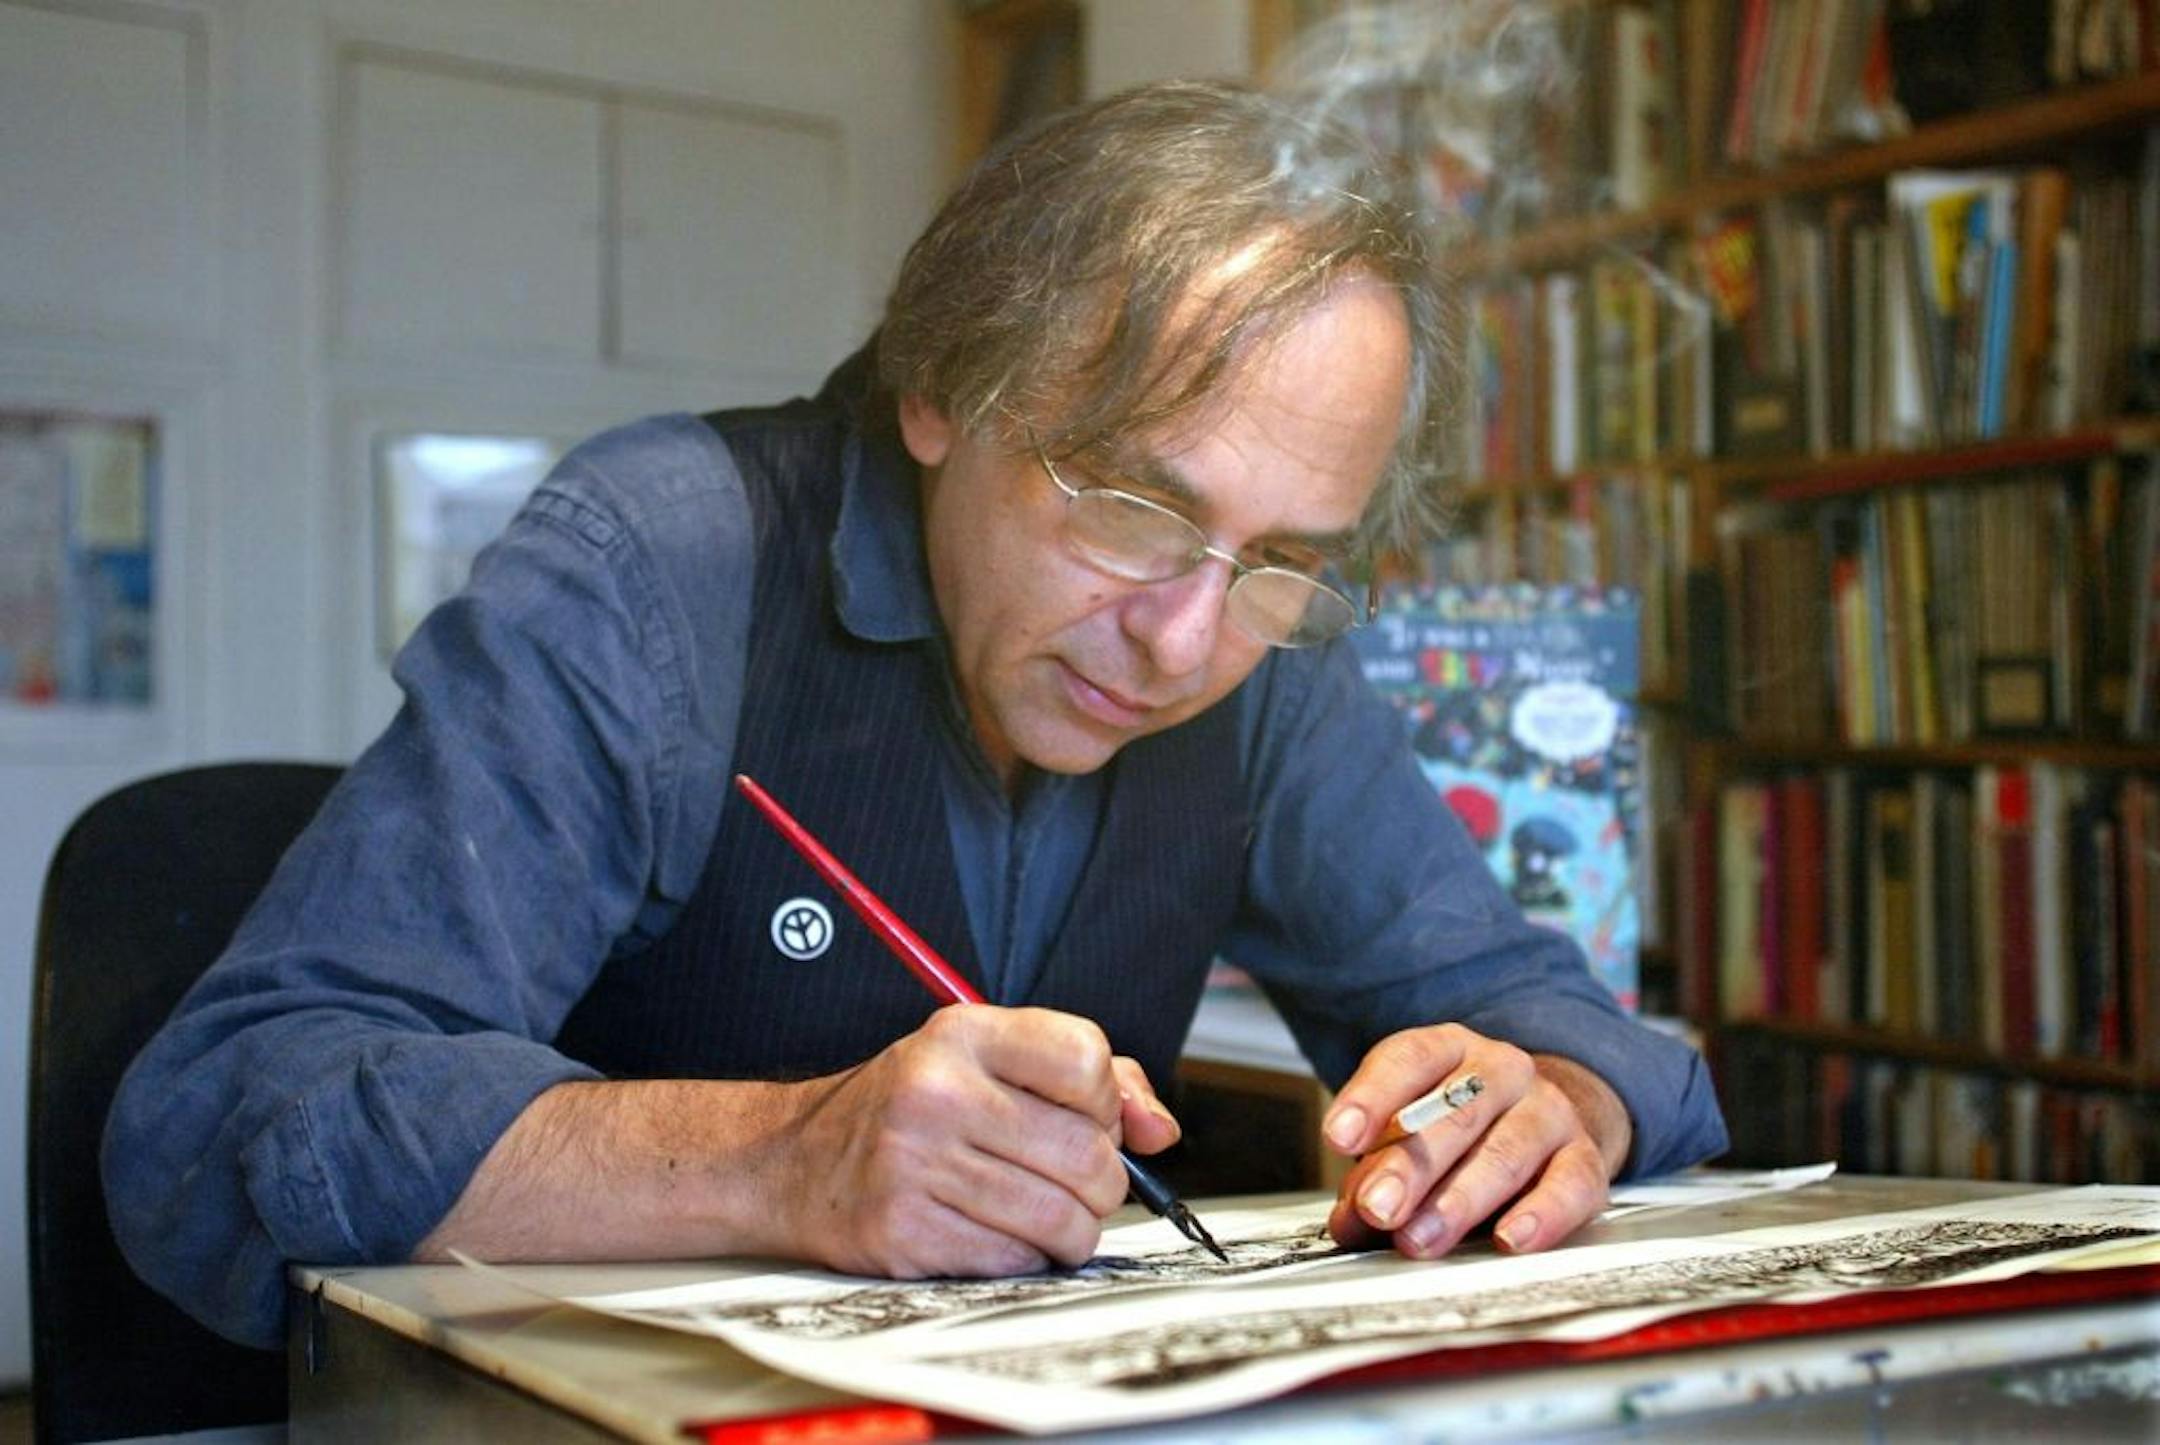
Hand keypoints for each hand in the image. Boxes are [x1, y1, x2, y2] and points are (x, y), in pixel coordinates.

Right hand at [770, 1005, 1181, 1277]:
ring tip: (1043, 1215)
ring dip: (1070, 1231)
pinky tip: (996, 1234)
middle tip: (1074, 1184)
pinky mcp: (905, 1231)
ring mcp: (917, 1163)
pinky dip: (1024, 1259)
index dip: (1107, 1103)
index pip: (1086, 1060)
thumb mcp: (987, 1061)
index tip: (1088, 1119)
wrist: (795, 1162)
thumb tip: (1159, 1130)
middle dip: (1101, 1184)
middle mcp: (938, 1091)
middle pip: (1087, 1153)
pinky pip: (1015, 1261)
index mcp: (965, 1033)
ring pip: (1060, 1217)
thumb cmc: (907, 1110)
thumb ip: (1090, 1078)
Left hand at [1320, 1023, 1629, 1259]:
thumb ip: (1374, 1171)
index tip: (1339, 1137)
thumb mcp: (1410, 1134)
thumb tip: (1350, 1221)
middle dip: (1410, 1166)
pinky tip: (1509, 1239)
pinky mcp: (1584, 1157)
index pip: (1408, 1060)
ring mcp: (1549, 1110)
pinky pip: (1570, 1185)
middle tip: (1376, 1207)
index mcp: (1449, 1048)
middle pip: (1455, 1113)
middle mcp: (1502, 1070)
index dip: (1371, 1098)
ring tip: (1420, 1240)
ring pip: (1506, 1152)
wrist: (1546, 1118)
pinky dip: (1541, 1216)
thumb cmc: (1461, 1127)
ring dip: (1458, 1201)